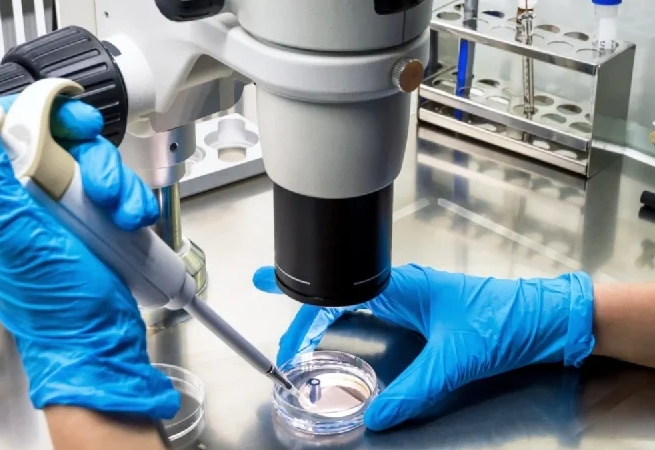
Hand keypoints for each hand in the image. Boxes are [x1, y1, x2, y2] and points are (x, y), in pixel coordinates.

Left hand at [0, 96, 179, 418]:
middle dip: (91, 157)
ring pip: (91, 161)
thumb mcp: (18, 235)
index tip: (72, 126)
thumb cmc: (57, 305)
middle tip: (101, 185)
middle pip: (57, 139)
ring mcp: (59, 210)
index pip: (5, 128)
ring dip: (116, 183)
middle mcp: (21, 200)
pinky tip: (132, 221)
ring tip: (123, 215)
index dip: (41, 115)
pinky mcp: (91, 220)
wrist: (101, 342)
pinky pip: (113, 187)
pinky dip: (129, 199)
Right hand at [277, 265, 594, 430]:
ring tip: (300, 329)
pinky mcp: (425, 311)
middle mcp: (404, 287)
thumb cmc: (507, 320)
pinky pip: (374, 312)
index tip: (271, 296)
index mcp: (403, 285)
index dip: (301, 302)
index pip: (337, 292)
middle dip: (304, 308)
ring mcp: (414, 298)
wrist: (548, 318)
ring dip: (324, 314)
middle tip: (278, 323)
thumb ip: (414, 390)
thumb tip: (377, 417)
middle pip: (339, 296)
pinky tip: (344, 330)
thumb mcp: (455, 359)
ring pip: (354, 302)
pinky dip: (348, 320)